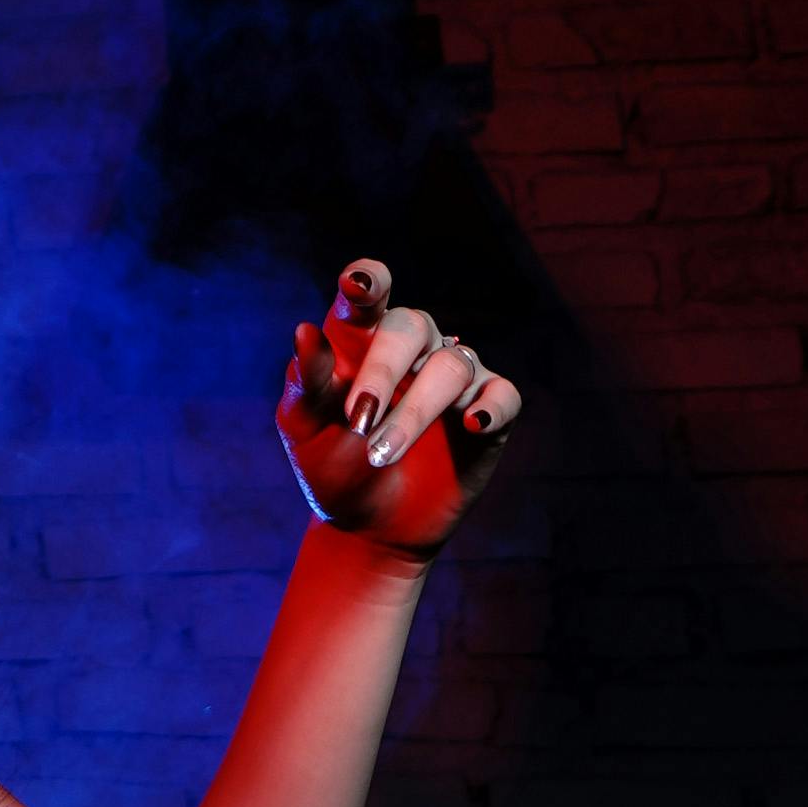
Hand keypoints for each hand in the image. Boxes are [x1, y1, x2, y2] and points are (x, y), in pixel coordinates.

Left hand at [278, 259, 519, 563]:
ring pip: (452, 366)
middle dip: (383, 370)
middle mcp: (412, 348)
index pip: (368, 295)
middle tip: (359, 420)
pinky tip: (472, 424)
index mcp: (361, 339)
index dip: (368, 281)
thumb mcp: (304, 428)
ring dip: (416, 411)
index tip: (358, 285)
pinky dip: (489, 407)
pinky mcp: (490, 412)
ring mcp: (454, 377)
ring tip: (381, 454)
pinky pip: (502, 395)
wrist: (367, 524)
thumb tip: (304, 331)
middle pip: (412, 325)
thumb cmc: (330, 464)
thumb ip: (306, 381)